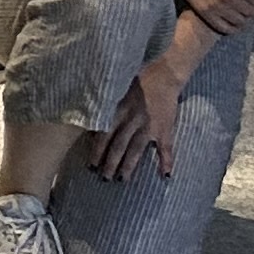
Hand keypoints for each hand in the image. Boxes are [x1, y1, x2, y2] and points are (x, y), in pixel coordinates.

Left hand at [93, 55, 183, 179]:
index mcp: (118, 110)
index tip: (90, 164)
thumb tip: (87, 114)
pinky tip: (165, 176)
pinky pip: (166, 148)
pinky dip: (166, 161)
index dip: (96, 150)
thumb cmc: (136, 78)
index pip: (103, 134)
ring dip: (129, 166)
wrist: (164, 74)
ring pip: (136, 150)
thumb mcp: (115, 88)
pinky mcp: (164, 128)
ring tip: (121, 180)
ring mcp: (149, 126)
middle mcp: (132, 120)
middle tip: (103, 177)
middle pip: (118, 145)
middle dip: (110, 163)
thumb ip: (104, 103)